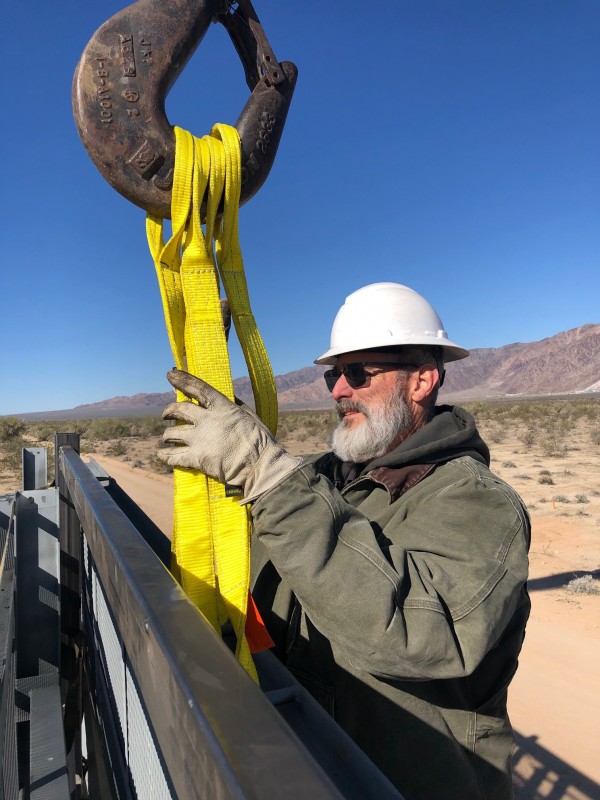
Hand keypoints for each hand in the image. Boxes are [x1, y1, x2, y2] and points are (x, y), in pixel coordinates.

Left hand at [160, 369, 301, 502]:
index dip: (183, 380)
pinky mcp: (197, 458)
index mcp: (222, 407)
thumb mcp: (249, 415)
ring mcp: (200, 439)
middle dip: (168, 411)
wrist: (259, 465)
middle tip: (165, 414)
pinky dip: (164, 456)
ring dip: (166, 436)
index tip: (170, 375)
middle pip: (179, 410)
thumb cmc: (259, 440)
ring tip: (166, 438)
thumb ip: (233, 405)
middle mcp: (207, 420)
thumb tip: (225, 397)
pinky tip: (160, 455)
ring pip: (172, 434)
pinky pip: (173, 457)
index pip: (198, 388)